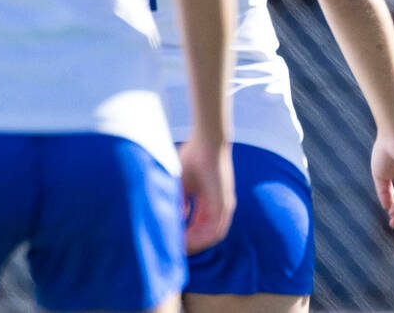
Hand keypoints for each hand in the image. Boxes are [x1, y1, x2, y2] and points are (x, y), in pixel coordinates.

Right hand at [178, 135, 234, 253]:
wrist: (207, 141)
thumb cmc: (193, 157)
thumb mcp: (181, 184)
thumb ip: (178, 201)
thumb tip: (174, 218)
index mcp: (210, 202)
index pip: (199, 228)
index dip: (185, 238)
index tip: (169, 243)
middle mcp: (220, 206)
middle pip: (206, 236)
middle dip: (189, 245)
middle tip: (171, 252)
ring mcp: (224, 205)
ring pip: (211, 236)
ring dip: (194, 245)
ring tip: (176, 249)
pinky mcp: (224, 203)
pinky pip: (215, 230)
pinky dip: (200, 239)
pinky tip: (185, 242)